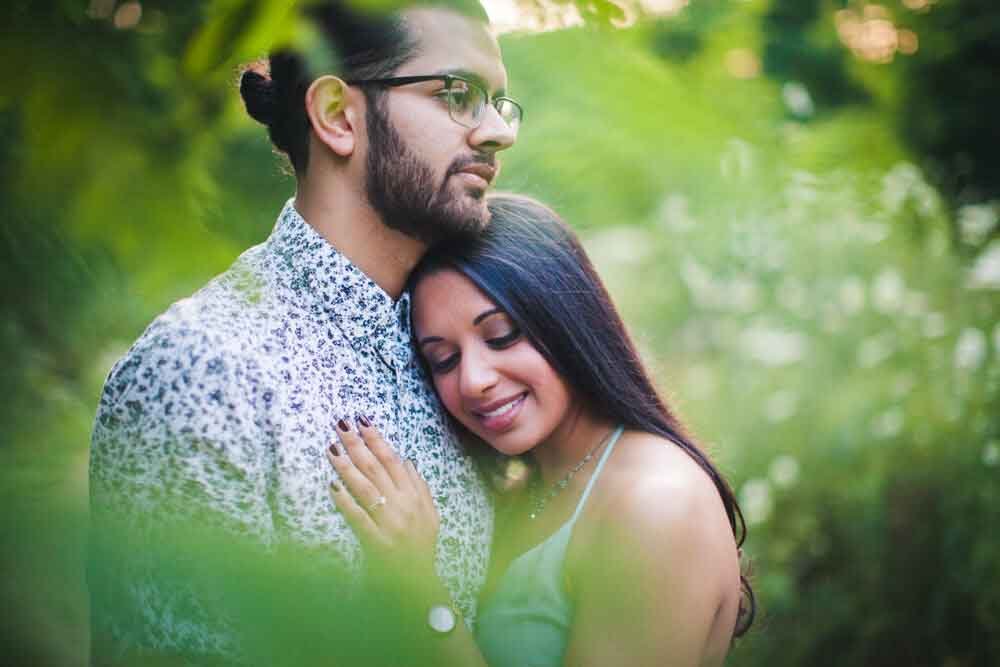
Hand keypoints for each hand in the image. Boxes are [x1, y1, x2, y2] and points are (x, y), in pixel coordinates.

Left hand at [327, 417, 439, 578]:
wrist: (417, 584)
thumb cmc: (421, 548)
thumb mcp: (429, 515)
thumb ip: (419, 487)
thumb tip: (406, 460)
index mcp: (414, 497)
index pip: (392, 460)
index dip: (377, 439)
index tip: (362, 421)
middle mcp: (403, 507)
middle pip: (376, 469)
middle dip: (357, 444)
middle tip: (340, 425)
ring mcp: (390, 525)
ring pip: (366, 489)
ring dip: (347, 467)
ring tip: (332, 448)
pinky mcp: (377, 544)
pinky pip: (358, 518)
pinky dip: (345, 502)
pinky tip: (333, 486)